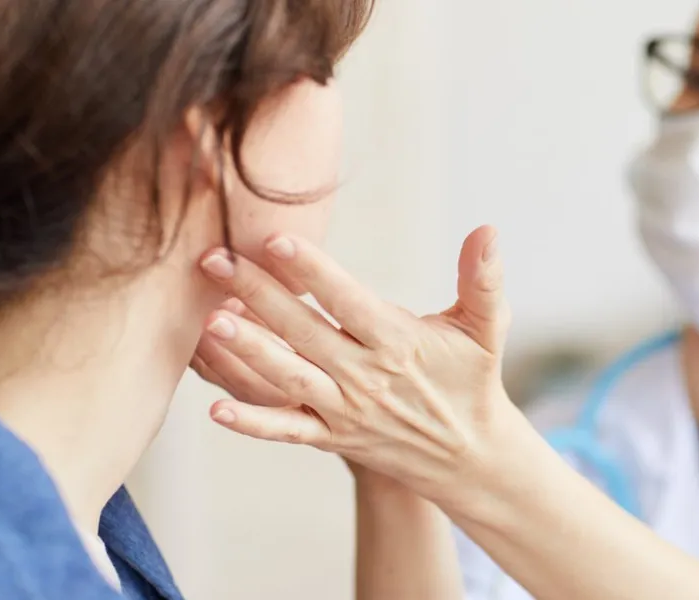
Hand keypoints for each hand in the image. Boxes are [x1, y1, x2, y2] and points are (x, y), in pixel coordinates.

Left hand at [191, 226, 514, 501]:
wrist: (470, 454)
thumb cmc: (472, 378)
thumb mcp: (486, 327)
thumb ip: (482, 279)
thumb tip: (488, 229)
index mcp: (398, 342)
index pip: (348, 302)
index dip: (313, 272)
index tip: (277, 240)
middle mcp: (366, 376)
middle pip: (304, 332)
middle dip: (257, 294)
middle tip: (214, 259)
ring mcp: (346, 410)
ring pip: (288, 378)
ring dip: (248, 350)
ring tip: (210, 321)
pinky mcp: (333, 437)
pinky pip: (288, 430)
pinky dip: (253, 423)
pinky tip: (216, 408)